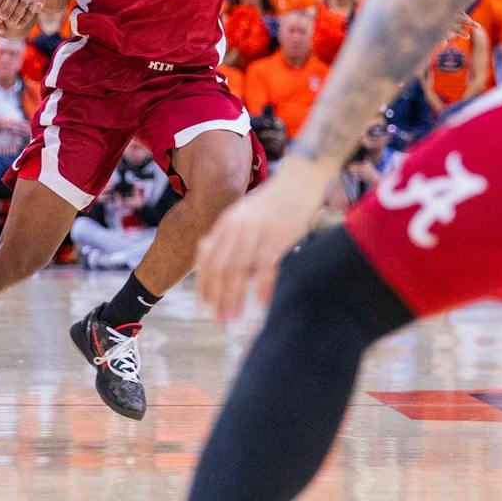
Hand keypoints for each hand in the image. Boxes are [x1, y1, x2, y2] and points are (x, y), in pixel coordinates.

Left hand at [198, 163, 328, 321]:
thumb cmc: (271, 201)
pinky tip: (260, 305)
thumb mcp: (243, 214)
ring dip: (235, 297)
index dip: (204, 284)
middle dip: (217, 296)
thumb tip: (210, 261)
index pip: (208, 258)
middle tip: (216, 320)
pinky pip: (267, 267)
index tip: (202, 306)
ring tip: (233, 317)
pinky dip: (262, 287)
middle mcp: (238, 227)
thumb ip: (227, 235)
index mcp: (227, 221)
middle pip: (221, 267)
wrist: (299, 179)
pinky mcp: (279, 236)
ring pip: (240, 270)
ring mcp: (258, 232)